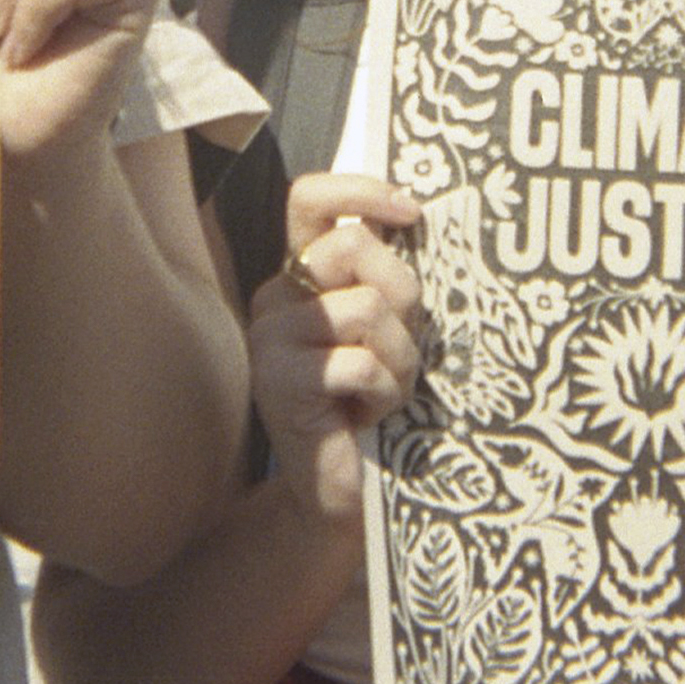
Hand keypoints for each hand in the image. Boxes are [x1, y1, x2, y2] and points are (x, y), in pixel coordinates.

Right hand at [251, 175, 423, 523]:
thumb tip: (414, 213)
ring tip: (385, 392)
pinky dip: (383, 392)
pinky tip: (367, 416)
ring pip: (364, 306)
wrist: (348, 491)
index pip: (310, 199)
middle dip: (402, 297)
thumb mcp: (390, 327)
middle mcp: (277, 297)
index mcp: (302, 276)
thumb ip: (387, 275)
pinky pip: (358, 362)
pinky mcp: (276, 382)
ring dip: (399, 356)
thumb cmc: (377, 402)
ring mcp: (270, 338)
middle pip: (354, 246)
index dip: (361, 191)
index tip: (411, 213)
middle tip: (401, 348)